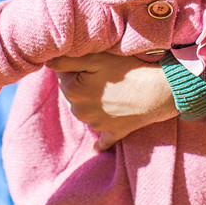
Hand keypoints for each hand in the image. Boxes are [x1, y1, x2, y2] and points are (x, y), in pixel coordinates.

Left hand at [46, 53, 178, 150]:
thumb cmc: (129, 70)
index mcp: (72, 92)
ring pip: (86, 110)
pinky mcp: (112, 133)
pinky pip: (102, 141)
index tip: (88, 58)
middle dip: (82, 82)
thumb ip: (67, 59)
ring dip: (92, 101)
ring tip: (111, 89)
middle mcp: (80, 112)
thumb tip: (46, 62)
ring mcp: (96, 125)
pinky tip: (97, 146)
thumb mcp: (97, 58)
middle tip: (101, 72)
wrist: (159, 92)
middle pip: (73, 92)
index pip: (62, 73)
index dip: (75, 63)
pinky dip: (100, 141)